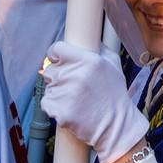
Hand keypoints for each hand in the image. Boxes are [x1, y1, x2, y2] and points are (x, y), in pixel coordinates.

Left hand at [41, 40, 146, 162]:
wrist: (116, 126)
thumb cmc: (115, 95)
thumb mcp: (113, 64)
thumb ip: (99, 48)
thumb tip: (88, 36)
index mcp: (88, 60)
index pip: (57, 49)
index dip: (56, 55)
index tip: (59, 60)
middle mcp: (75, 74)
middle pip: (51, 69)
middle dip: (59, 76)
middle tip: (73, 85)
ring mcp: (66, 93)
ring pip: (48, 87)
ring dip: (57, 92)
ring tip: (74, 99)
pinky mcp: (59, 111)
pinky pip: (46, 103)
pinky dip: (54, 107)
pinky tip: (69, 109)